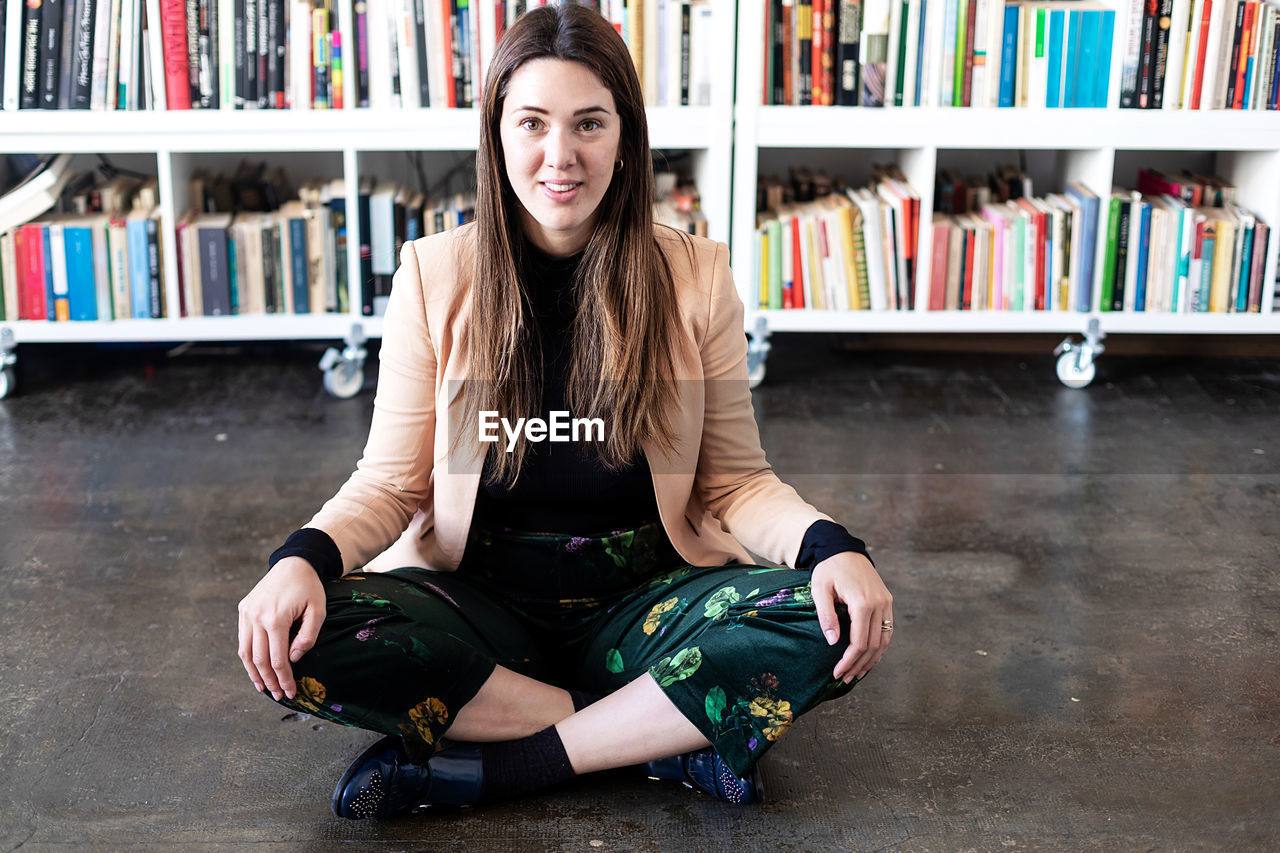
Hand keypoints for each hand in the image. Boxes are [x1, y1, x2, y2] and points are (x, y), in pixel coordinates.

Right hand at [237, 557, 327, 700]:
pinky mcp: (243, 610)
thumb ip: (308, 637)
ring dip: (253, 673)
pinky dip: (247, 657)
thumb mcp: (318, 611)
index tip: (291, 692)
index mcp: (276, 618)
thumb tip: (293, 659)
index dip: (284, 679)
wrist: (294, 563)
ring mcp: (247, 613)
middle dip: (269, 681)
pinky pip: (242, 640)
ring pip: (245, 652)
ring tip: (263, 688)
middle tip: (278, 695)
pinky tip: (255, 669)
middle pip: (259, 659)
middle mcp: (257, 617)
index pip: (278, 659)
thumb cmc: (310, 588)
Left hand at [810, 551, 892, 682]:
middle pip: (873, 645)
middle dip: (859, 664)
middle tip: (845, 678)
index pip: (859, 642)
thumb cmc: (829, 568)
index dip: (849, 661)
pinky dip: (880, 646)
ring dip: (872, 659)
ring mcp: (886, 602)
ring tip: (857, 673)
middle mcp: (879, 604)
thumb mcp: (820, 589)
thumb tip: (833, 642)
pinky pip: (887, 630)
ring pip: (884, 640)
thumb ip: (826, 616)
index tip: (837, 672)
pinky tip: (869, 657)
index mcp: (863, 602)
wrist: (844, 548)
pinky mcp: (887, 601)